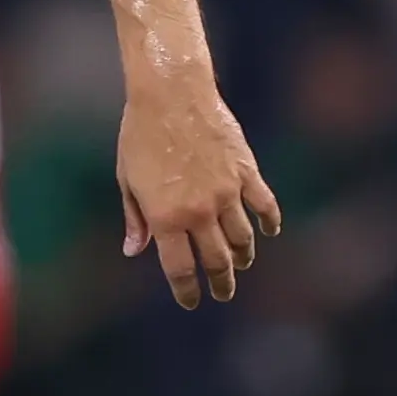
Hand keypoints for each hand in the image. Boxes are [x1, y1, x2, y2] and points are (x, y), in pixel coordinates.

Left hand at [116, 77, 281, 307]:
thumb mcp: (126, 178)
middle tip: (223, 292)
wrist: (171, 93)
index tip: (190, 301)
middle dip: (221, 283)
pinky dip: (270, 223)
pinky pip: (265, 206)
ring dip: (243, 257)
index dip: (187, 291)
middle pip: (218, 262)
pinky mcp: (246, 173)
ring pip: (243, 240)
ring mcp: (227, 193)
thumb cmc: (140, 134)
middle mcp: (200, 212)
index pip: (181, 270)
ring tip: (241, 263)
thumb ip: (135, 218)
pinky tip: (268, 231)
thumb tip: (134, 251)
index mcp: (166, 217)